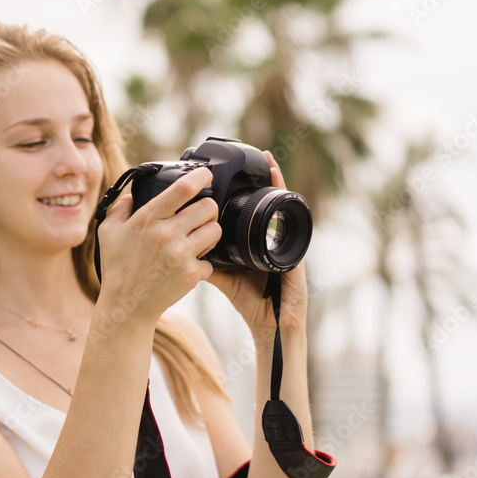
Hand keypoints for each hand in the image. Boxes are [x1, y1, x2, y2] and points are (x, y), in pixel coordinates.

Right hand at [96, 166, 221, 327]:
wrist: (126, 306)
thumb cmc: (117, 268)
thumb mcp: (107, 232)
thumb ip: (121, 207)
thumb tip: (135, 193)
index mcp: (146, 219)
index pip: (182, 189)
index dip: (200, 177)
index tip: (206, 174)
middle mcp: (165, 234)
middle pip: (208, 207)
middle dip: (207, 209)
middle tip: (200, 216)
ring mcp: (180, 255)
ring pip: (215, 230)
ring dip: (209, 233)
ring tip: (196, 240)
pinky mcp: (191, 274)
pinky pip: (211, 259)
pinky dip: (202, 263)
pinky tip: (188, 265)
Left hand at [205, 151, 308, 344]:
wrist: (271, 323)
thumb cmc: (250, 301)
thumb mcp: (223, 276)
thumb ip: (206, 261)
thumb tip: (181, 246)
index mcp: (254, 241)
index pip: (249, 210)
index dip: (244, 191)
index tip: (234, 172)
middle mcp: (270, 237)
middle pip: (265, 202)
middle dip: (261, 179)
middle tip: (254, 154)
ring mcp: (284, 241)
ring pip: (279, 206)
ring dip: (276, 183)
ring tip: (268, 160)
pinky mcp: (295, 248)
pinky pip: (291, 220)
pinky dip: (287, 202)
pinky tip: (282, 187)